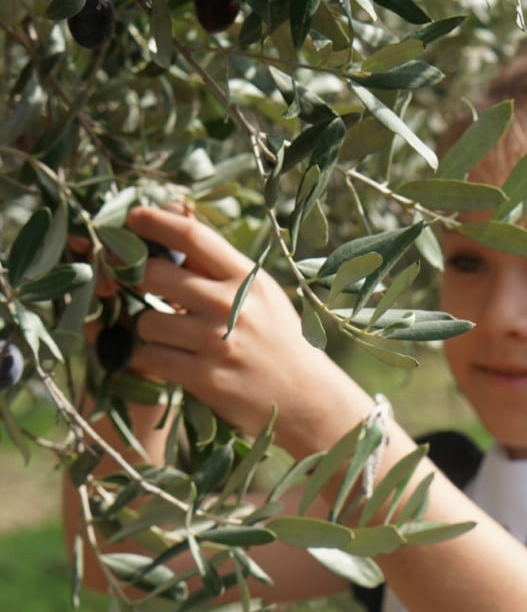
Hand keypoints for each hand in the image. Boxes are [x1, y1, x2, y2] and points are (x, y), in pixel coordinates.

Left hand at [127, 205, 314, 435]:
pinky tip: (168, 360)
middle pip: (155, 274)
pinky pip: (152, 358)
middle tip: (144, 289)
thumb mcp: (261, 296)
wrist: (309, 400)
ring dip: (149, 329)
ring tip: (169, 337)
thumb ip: (217, 263)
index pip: (193, 237)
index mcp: (248, 279)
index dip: (156, 222)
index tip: (133, 217)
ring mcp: (218, 343)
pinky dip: (151, 359)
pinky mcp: (206, 378)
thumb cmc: (279, 342)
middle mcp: (232, 305)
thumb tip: (174, 211)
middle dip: (139, 280)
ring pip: (147, 321)